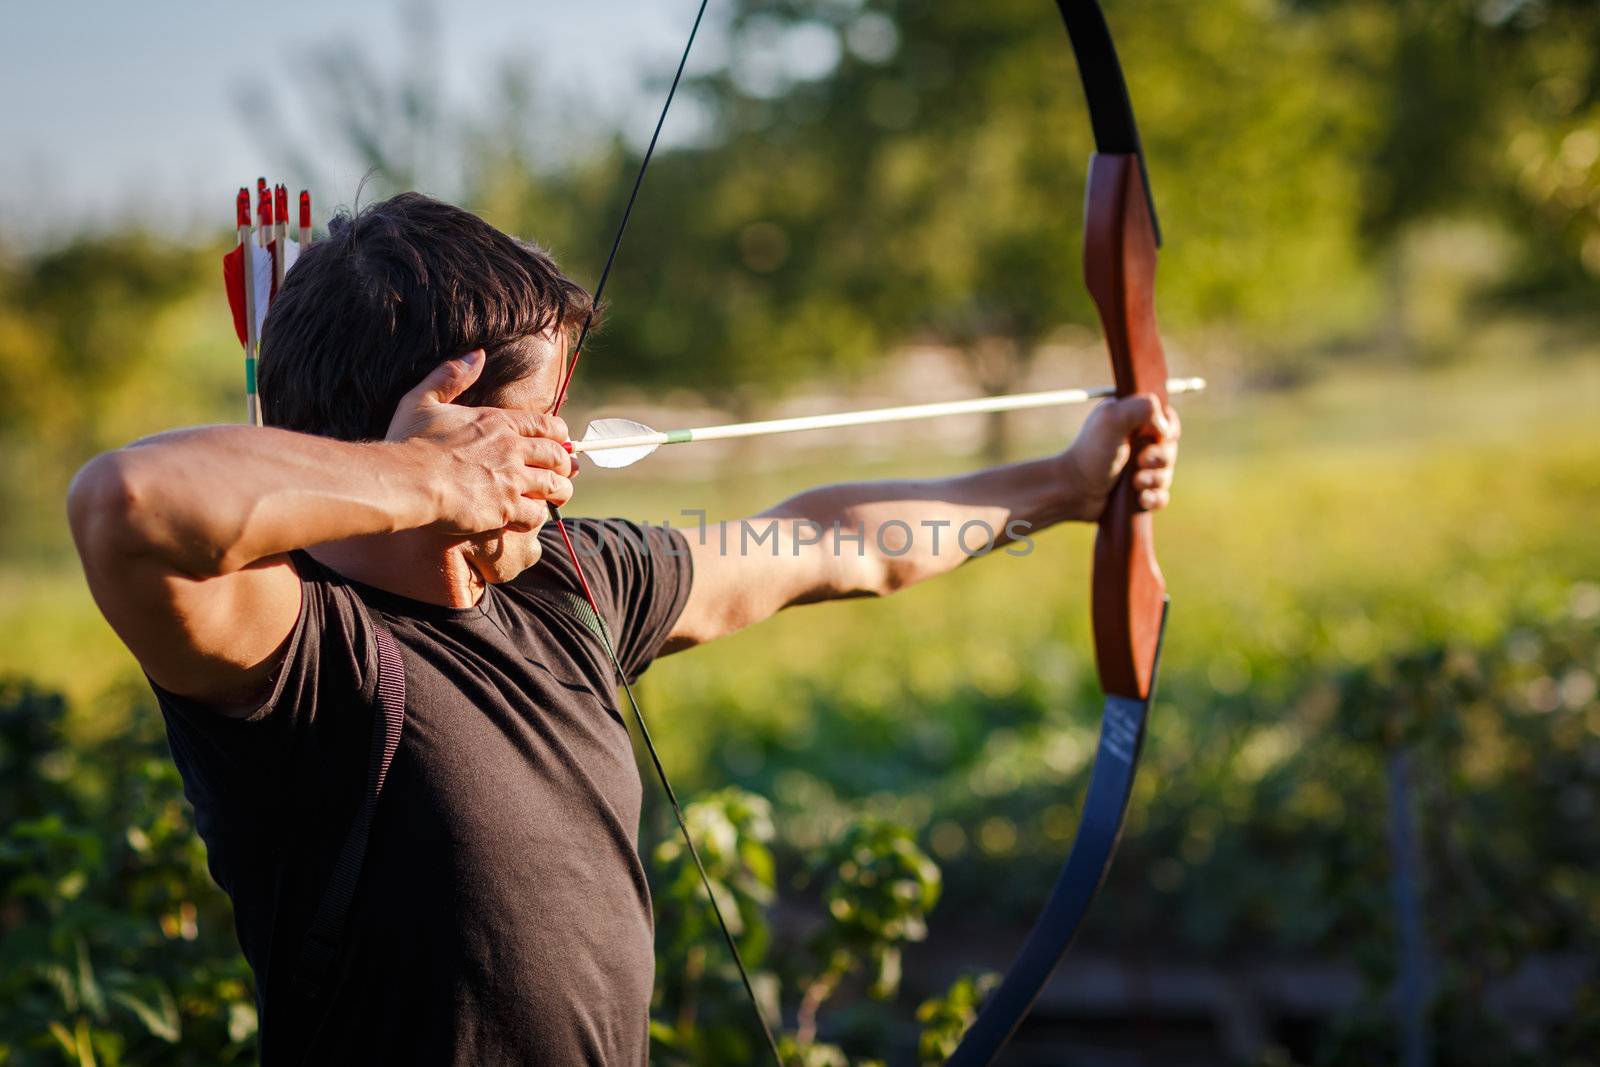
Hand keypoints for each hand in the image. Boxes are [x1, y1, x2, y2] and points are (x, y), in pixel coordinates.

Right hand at [386, 350, 574, 537]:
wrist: (408, 481)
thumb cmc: (411, 442)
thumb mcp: (423, 399)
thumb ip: (450, 376)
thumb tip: (477, 354)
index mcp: (498, 422)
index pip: (545, 425)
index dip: (558, 434)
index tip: (562, 441)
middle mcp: (512, 449)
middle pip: (556, 456)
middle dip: (565, 464)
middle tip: (566, 471)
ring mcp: (513, 479)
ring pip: (554, 486)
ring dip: (559, 492)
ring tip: (559, 497)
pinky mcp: (507, 508)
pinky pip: (536, 514)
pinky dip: (537, 516)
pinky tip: (530, 517)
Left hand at [1060, 394, 1179, 521]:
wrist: (1073, 490)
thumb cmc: (1090, 453)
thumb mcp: (1112, 418)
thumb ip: (1143, 407)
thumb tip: (1165, 427)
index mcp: (1131, 418)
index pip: (1167, 419)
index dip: (1168, 429)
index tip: (1159, 436)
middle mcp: (1136, 442)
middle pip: (1170, 448)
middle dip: (1160, 458)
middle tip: (1140, 462)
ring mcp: (1138, 468)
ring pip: (1167, 474)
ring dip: (1155, 480)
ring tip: (1135, 483)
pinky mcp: (1138, 491)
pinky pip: (1161, 496)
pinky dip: (1154, 498)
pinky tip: (1141, 499)